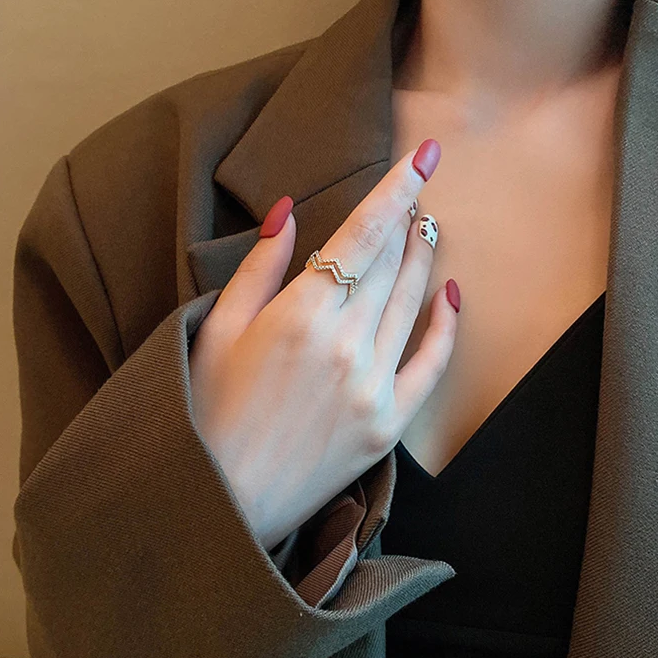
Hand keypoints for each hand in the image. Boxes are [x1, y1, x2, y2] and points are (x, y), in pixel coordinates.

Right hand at [188, 140, 458, 550]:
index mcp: (298, 315)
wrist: (223, 503)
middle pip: (390, 263)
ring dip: (424, 258)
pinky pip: (430, 365)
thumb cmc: (206, 413)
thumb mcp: (216, 331)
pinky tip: (450, 294)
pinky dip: (446, 327)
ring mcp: (372, 386)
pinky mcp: (387, 424)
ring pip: (413, 303)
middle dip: (406, 218)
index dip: (395, 188)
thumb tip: (288, 211)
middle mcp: (345, 344)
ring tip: (428, 228)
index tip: (426, 154)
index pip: (361, 234)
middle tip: (416, 190)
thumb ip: (258, 269)